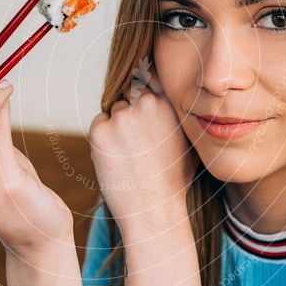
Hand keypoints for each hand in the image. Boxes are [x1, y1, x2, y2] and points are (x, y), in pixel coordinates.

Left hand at [88, 66, 196, 230]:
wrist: (153, 210)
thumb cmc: (172, 179)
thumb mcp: (187, 139)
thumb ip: (175, 112)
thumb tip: (162, 93)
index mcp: (169, 103)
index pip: (149, 75)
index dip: (144, 87)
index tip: (142, 99)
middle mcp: (145, 104)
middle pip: (128, 94)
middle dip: (129, 111)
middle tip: (136, 141)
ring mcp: (121, 117)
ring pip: (112, 110)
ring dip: (116, 126)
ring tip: (129, 155)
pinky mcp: (100, 131)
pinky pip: (98, 124)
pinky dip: (103, 139)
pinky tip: (117, 159)